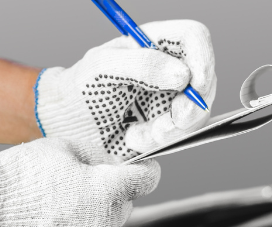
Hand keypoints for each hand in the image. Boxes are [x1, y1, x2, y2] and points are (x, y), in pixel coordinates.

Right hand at [0, 138, 160, 226]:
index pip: (145, 180)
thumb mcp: (60, 148)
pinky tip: (47, 226)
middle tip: (82, 183)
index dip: (144, 171)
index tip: (142, 170)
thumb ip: (92, 157)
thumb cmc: (15, 179)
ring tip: (56, 206)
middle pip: (123, 208)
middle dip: (110, 195)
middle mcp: (101, 226)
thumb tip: (105, 163)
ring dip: (89, 220)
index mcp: (107, 191)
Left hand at [35, 20, 216, 159]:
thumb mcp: (102, 68)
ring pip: (198, 113)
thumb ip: (141, 64)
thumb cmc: (78, 90)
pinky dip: (161, 142)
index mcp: (155, 43)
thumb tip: (183, 73)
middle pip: (206, 81)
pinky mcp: (167, 126)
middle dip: (189, 108)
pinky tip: (135, 139)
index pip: (194, 38)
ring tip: (136, 134)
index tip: (195, 85)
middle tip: (166, 123)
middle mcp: (168, 69)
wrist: (66, 128)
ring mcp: (170, 98)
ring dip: (170, 130)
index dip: (204, 58)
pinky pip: (183, 135)